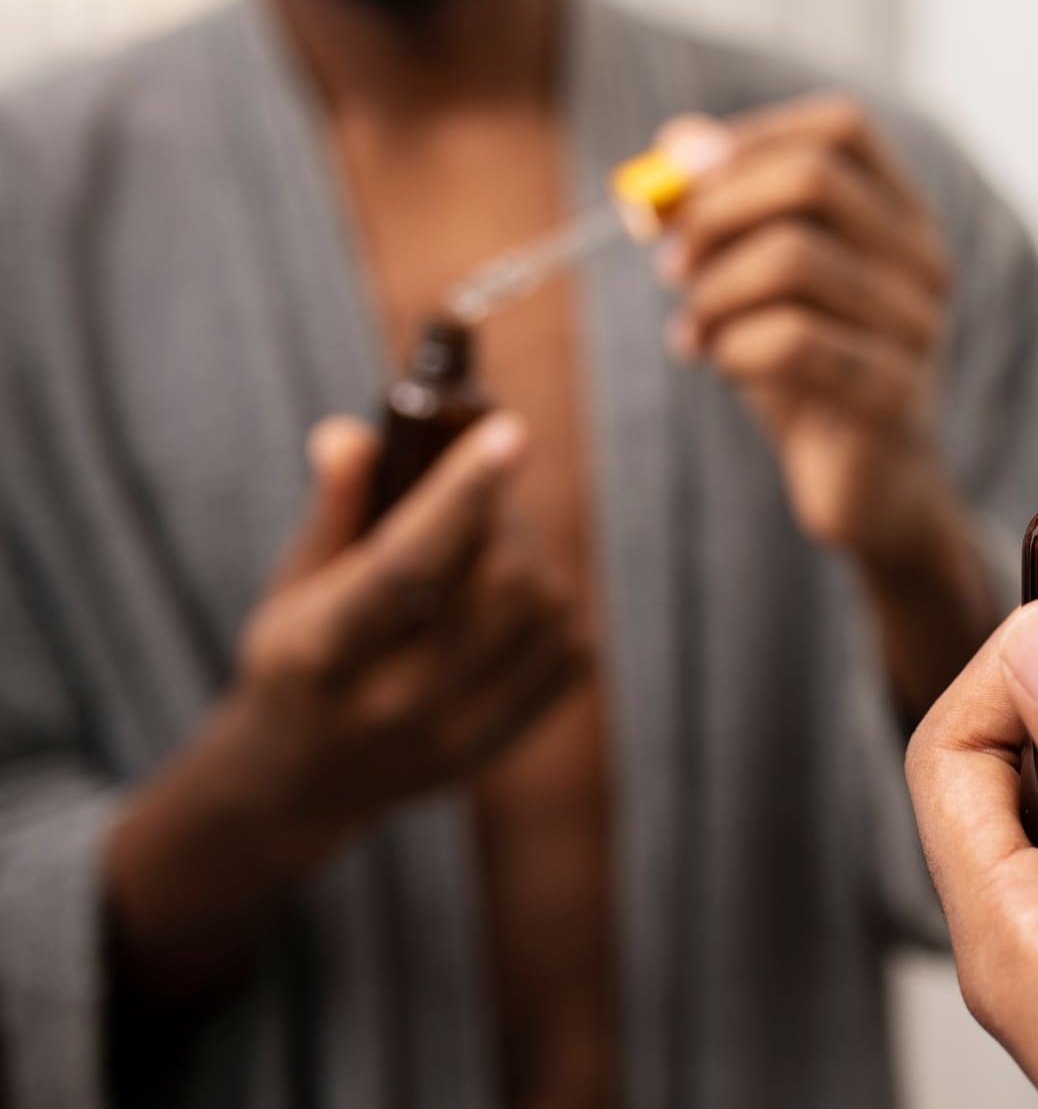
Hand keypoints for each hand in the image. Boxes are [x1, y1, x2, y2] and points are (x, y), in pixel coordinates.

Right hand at [217, 414, 579, 854]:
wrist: (304, 781)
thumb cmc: (298, 657)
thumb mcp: (291, 586)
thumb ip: (334, 510)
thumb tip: (353, 434)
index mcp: (323, 652)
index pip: (407, 566)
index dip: (462, 496)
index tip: (509, 432)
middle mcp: (394, 701)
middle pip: (496, 586)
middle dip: (502, 518)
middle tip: (481, 494)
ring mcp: (455, 734)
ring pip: (543, 614)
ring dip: (531, 558)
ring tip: (487, 549)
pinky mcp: (502, 744)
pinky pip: (569, 651)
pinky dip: (552, 608)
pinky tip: (506, 601)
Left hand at [653, 95, 956, 559]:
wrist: (868, 485)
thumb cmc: (810, 371)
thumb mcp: (760, 280)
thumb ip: (726, 207)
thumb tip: (679, 140)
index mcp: (902, 217)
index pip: (843, 129)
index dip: (752, 140)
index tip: (682, 182)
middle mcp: (923, 260)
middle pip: (813, 179)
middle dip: (716, 212)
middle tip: (669, 263)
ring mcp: (919, 326)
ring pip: (793, 258)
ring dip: (713, 291)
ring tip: (691, 331)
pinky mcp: (895, 393)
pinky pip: (793, 341)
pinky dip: (734, 347)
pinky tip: (721, 365)